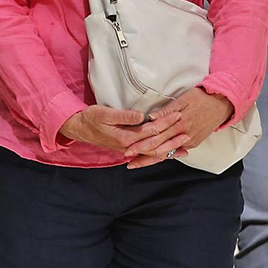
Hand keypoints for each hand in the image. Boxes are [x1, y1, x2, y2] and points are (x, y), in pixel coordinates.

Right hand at [57, 104, 181, 156]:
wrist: (79, 128)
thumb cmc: (91, 119)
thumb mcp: (104, 114)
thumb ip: (124, 116)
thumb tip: (141, 116)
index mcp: (125, 138)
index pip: (150, 130)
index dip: (165, 122)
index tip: (178, 114)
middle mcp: (129, 147)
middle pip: (155, 144)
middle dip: (172, 137)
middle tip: (188, 130)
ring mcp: (129, 149)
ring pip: (153, 152)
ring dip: (169, 149)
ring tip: (184, 147)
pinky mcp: (128, 148)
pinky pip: (147, 153)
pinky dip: (160, 153)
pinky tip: (169, 153)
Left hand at [125, 88, 234, 168]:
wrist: (222, 104)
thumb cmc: (201, 98)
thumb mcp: (183, 100)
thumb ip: (166, 111)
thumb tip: (150, 118)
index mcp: (179, 123)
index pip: (155, 136)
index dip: (140, 143)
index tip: (128, 147)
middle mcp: (184, 135)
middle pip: (159, 148)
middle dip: (142, 154)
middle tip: (128, 158)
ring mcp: (189, 141)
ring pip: (167, 153)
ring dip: (151, 158)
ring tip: (137, 163)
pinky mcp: (193, 143)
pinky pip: (176, 151)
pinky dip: (164, 155)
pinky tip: (154, 158)